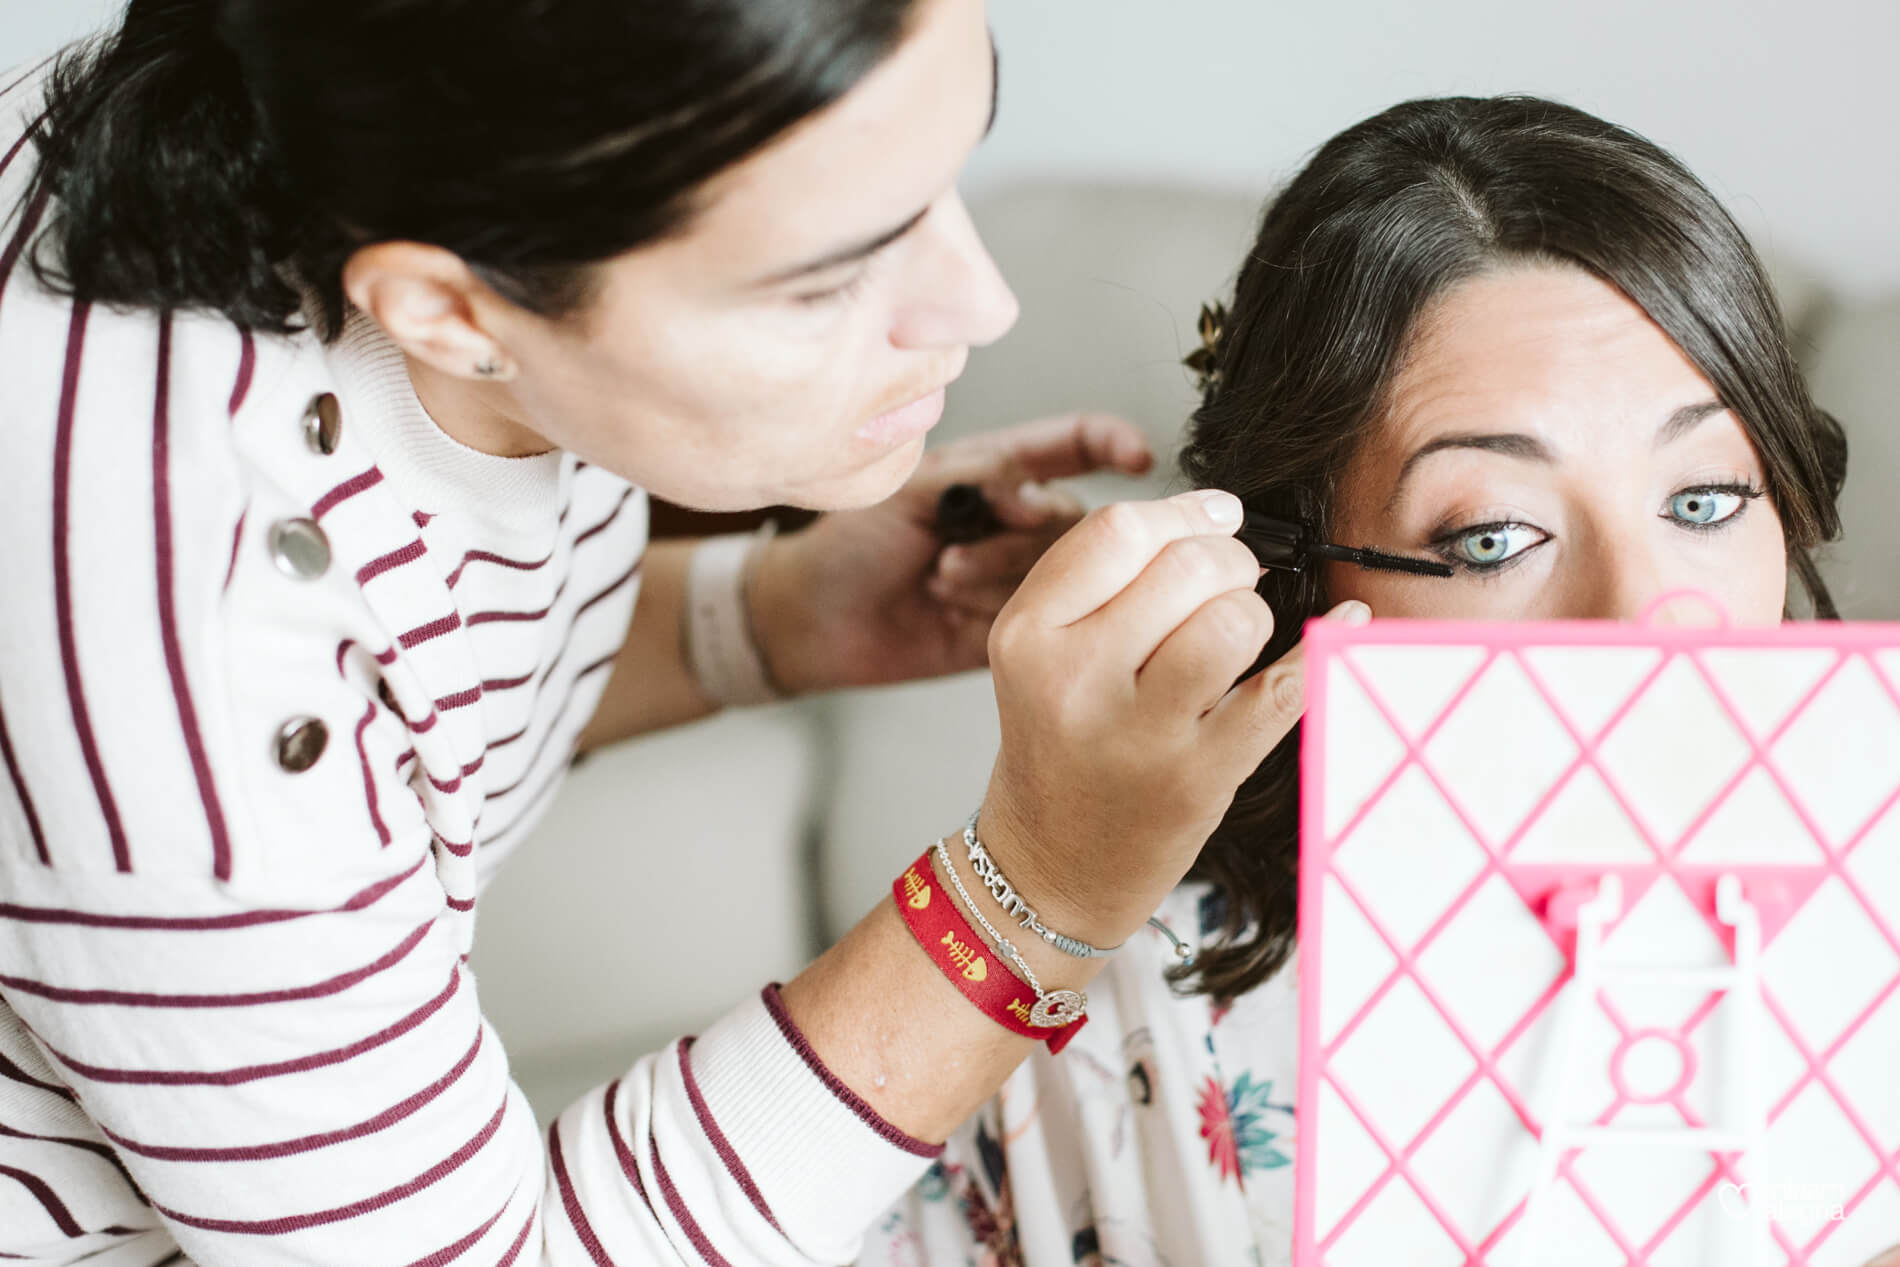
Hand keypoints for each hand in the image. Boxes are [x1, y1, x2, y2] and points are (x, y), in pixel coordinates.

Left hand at [746, 412, 1153, 693]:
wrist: (813, 619)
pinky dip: (997, 612)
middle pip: (1076, 520)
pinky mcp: (1016, 632)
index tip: (1136, 456)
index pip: (1073, 444)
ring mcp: (1021, 579)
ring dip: (999, 575)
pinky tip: (950, 609)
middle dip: (1019, 534)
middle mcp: (1019, 522)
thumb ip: (981, 479)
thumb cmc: (849, 543)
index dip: (1111, 443)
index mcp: (998, 472)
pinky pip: (1042, 623)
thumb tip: (1037, 494)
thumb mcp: (910, 490)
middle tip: (955, 547)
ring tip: (939, 579)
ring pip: (1063, 575)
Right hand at [977, 490, 1369, 945]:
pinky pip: (1280, 692)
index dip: (1181, 512)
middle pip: (1184, 566)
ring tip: (1240, 633)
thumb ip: (1102, 581)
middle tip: (1229, 584)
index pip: (1117, 532)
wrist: (1052, 867)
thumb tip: (1215, 513)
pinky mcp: (1196, 778)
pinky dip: (1323, 652)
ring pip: (1232, 621)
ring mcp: (1137, 736)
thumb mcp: (1040, 654)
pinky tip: (1345, 623)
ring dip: (1255, 612)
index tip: (1214, 516)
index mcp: (1026, 635)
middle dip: (1228, 560)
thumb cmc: (1059, 748)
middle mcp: (1074, 681)